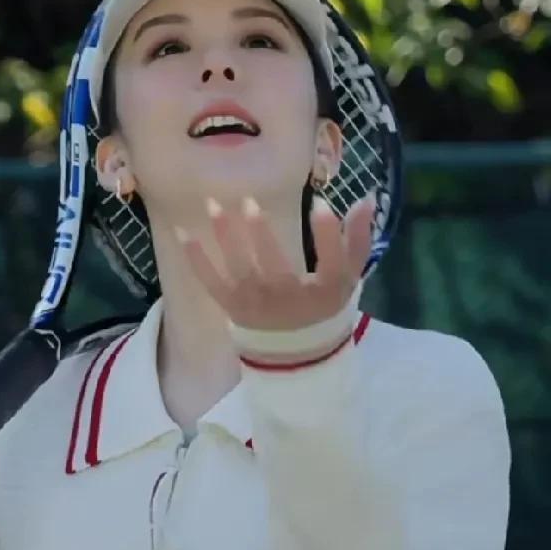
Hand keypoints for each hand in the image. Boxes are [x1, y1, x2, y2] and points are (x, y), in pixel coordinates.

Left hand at [174, 192, 374, 333]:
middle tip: (249, 203)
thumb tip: (367, 196)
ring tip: (213, 204)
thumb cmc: (324, 304)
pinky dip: (196, 259)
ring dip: (225, 238)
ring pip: (240, 270)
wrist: (297, 352)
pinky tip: (183, 231)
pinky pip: (212, 282)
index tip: (322, 205)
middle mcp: (290, 300)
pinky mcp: (233, 306)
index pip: (332, 264)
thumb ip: (358, 238)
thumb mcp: (348, 276)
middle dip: (261, 237)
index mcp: (324, 292)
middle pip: (276, 269)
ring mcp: (258, 305)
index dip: (328, 236)